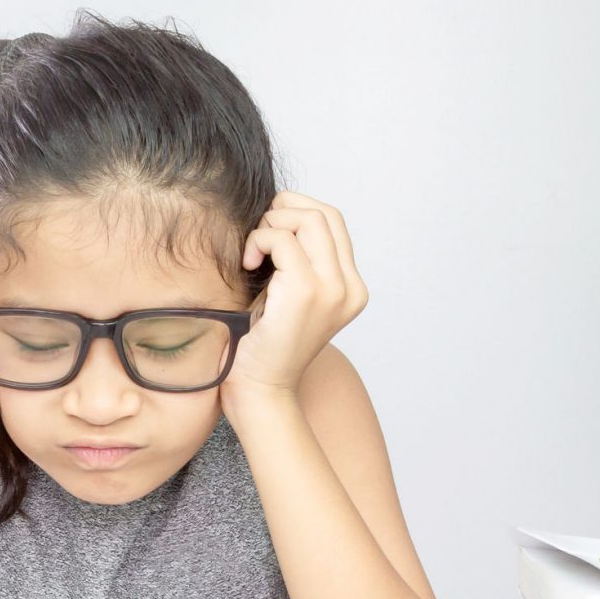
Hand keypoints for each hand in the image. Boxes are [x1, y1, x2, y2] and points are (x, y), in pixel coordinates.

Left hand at [220, 192, 367, 411]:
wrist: (260, 389)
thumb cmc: (265, 343)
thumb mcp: (288, 293)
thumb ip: (298, 258)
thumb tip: (279, 210)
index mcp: (351, 287)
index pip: (334, 221)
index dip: (297, 210)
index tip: (269, 228)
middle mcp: (350, 287)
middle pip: (324, 213)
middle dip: (283, 211)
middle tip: (258, 237)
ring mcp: (333, 289)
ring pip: (308, 220)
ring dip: (271, 225)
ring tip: (253, 253)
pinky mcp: (307, 292)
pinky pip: (283, 241)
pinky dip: (259, 242)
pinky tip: (248, 264)